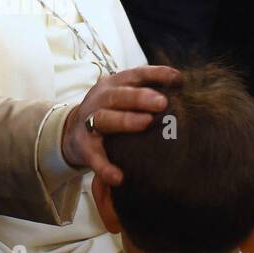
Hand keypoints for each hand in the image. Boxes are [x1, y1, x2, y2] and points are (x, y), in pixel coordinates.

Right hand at [61, 65, 183, 185]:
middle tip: (162, 103)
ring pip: (104, 119)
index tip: (177, 80)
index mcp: (113, 84)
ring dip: (125, 120)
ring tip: (146, 123)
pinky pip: (94, 156)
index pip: (136, 74)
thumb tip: (182, 91)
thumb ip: (146, 92)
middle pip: (119, 95)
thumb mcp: (123, 96)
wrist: (71, 132)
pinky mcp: (83, 146)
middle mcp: (99, 99)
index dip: (156, 75)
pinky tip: (118, 177)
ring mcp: (88, 122)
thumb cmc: (109, 112)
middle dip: (140, 97)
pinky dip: (105, 167)